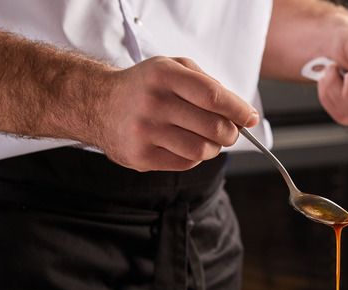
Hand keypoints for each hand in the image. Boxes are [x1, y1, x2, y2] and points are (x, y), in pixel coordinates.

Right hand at [101, 56, 258, 170]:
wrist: (97, 104)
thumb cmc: (144, 87)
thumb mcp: (172, 68)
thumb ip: (207, 84)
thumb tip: (241, 111)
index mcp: (164, 75)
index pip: (214, 97)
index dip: (239, 110)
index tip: (250, 118)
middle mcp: (153, 102)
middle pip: (213, 127)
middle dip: (231, 133)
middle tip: (231, 131)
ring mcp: (145, 131)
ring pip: (202, 150)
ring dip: (214, 148)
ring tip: (208, 139)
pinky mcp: (141, 156)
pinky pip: (186, 163)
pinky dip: (194, 157)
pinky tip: (185, 145)